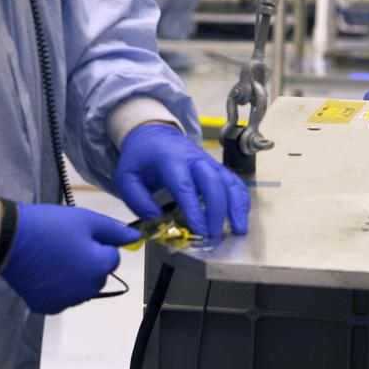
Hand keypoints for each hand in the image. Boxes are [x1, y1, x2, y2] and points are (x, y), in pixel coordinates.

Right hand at [1, 204, 139, 314]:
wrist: (10, 240)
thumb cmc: (50, 226)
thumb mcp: (85, 220)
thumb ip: (114, 230)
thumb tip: (137, 237)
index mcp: (99, 267)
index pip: (112, 258)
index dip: (99, 244)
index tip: (79, 236)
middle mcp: (87, 290)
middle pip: (98, 275)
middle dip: (89, 262)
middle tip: (66, 245)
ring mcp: (67, 301)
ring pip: (81, 288)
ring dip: (75, 276)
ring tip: (53, 257)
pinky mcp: (48, 307)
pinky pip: (62, 298)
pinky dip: (58, 288)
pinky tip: (45, 273)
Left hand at [114, 124, 248, 236]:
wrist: (153, 133)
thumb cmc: (140, 158)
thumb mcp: (126, 177)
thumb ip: (139, 201)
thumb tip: (158, 221)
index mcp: (170, 160)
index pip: (185, 186)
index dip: (194, 209)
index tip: (199, 230)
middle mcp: (193, 159)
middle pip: (212, 182)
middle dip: (217, 210)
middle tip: (214, 235)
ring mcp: (208, 162)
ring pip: (228, 181)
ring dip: (236, 206)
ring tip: (238, 230)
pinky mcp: (216, 167)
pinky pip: (234, 182)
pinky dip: (241, 200)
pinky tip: (241, 217)